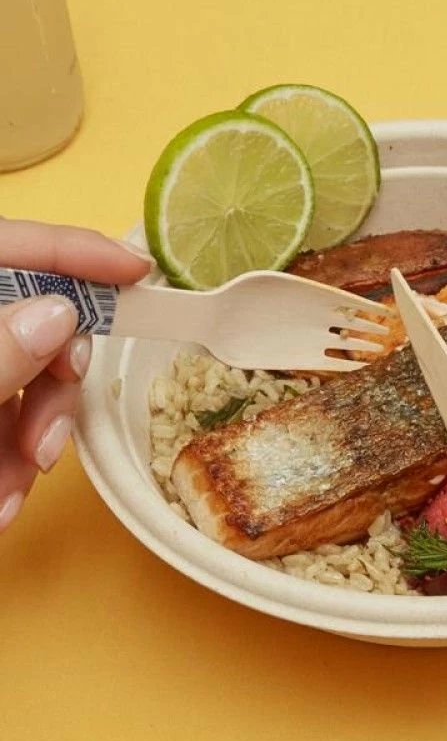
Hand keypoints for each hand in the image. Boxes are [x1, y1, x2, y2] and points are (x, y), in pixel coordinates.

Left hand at [0, 218, 149, 531]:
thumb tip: (60, 314)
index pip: (6, 244)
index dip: (73, 250)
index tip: (138, 270)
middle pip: (30, 325)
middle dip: (53, 388)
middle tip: (49, 440)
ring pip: (25, 386)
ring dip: (33, 443)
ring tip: (8, 496)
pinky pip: (5, 428)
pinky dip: (10, 468)